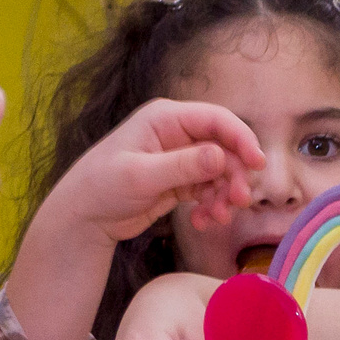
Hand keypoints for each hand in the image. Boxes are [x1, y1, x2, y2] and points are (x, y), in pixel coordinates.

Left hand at [4, 101, 258, 339]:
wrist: (82, 218)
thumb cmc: (101, 187)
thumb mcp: (140, 176)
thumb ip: (182, 166)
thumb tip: (221, 156)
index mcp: (165, 118)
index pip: (216, 120)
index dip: (241, 139)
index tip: (257, 165)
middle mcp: (176, 133)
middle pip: (224, 147)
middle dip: (235, 174)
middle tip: (238, 201)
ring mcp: (180, 157)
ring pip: (221, 171)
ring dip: (225, 194)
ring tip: (216, 218)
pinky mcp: (180, 181)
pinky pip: (209, 189)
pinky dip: (212, 205)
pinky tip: (203, 221)